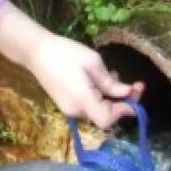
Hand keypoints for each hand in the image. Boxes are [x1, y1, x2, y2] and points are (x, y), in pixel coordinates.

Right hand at [27, 32, 144, 128]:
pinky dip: (99, 95)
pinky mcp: (67, 103)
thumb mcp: (92, 62)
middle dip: (121, 100)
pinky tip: (98, 78)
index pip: (107, 119)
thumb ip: (110, 82)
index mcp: (82, 100)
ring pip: (98, 109)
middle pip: (105, 115)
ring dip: (110, 96)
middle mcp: (76, 110)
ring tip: (112, 73)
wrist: (36, 51)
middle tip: (133, 83)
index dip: (124, 110)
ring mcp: (69, 108)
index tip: (134, 93)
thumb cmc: (65, 53)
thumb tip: (127, 93)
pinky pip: (89, 104)